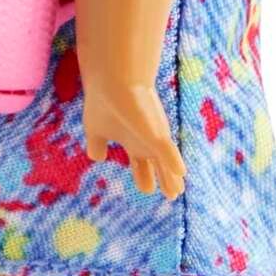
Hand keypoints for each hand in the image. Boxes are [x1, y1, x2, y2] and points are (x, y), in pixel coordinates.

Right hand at [82, 79, 185, 198]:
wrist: (108, 80)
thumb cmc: (103, 101)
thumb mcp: (95, 129)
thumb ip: (97, 145)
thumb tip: (97, 158)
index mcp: (131, 141)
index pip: (139, 163)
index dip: (143, 176)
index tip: (147, 188)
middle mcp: (145, 140)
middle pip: (156, 164)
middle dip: (163, 179)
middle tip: (172, 194)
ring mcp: (153, 137)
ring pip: (166, 162)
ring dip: (171, 178)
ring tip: (177, 192)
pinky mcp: (155, 131)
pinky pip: (167, 149)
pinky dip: (173, 161)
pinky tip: (181, 172)